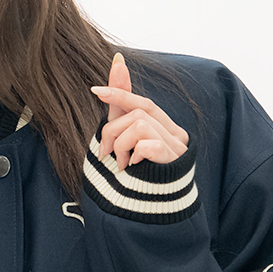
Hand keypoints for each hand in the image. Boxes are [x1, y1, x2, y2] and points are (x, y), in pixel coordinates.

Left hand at [90, 53, 188, 169]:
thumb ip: (122, 100)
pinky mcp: (173, 161)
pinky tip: (132, 168)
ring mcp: (177, 148)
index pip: (143, 102)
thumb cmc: (136, 170)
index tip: (95, 90)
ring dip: (120, 144)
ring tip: (121, 163)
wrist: (146, 211)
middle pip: (138, 113)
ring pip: (138, 125)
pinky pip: (145, 143)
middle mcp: (177, 135)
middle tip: (105, 151)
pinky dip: (132, 154)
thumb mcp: (124, 132)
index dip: (120, 94)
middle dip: (114, 129)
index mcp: (167, 127)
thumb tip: (118, 60)